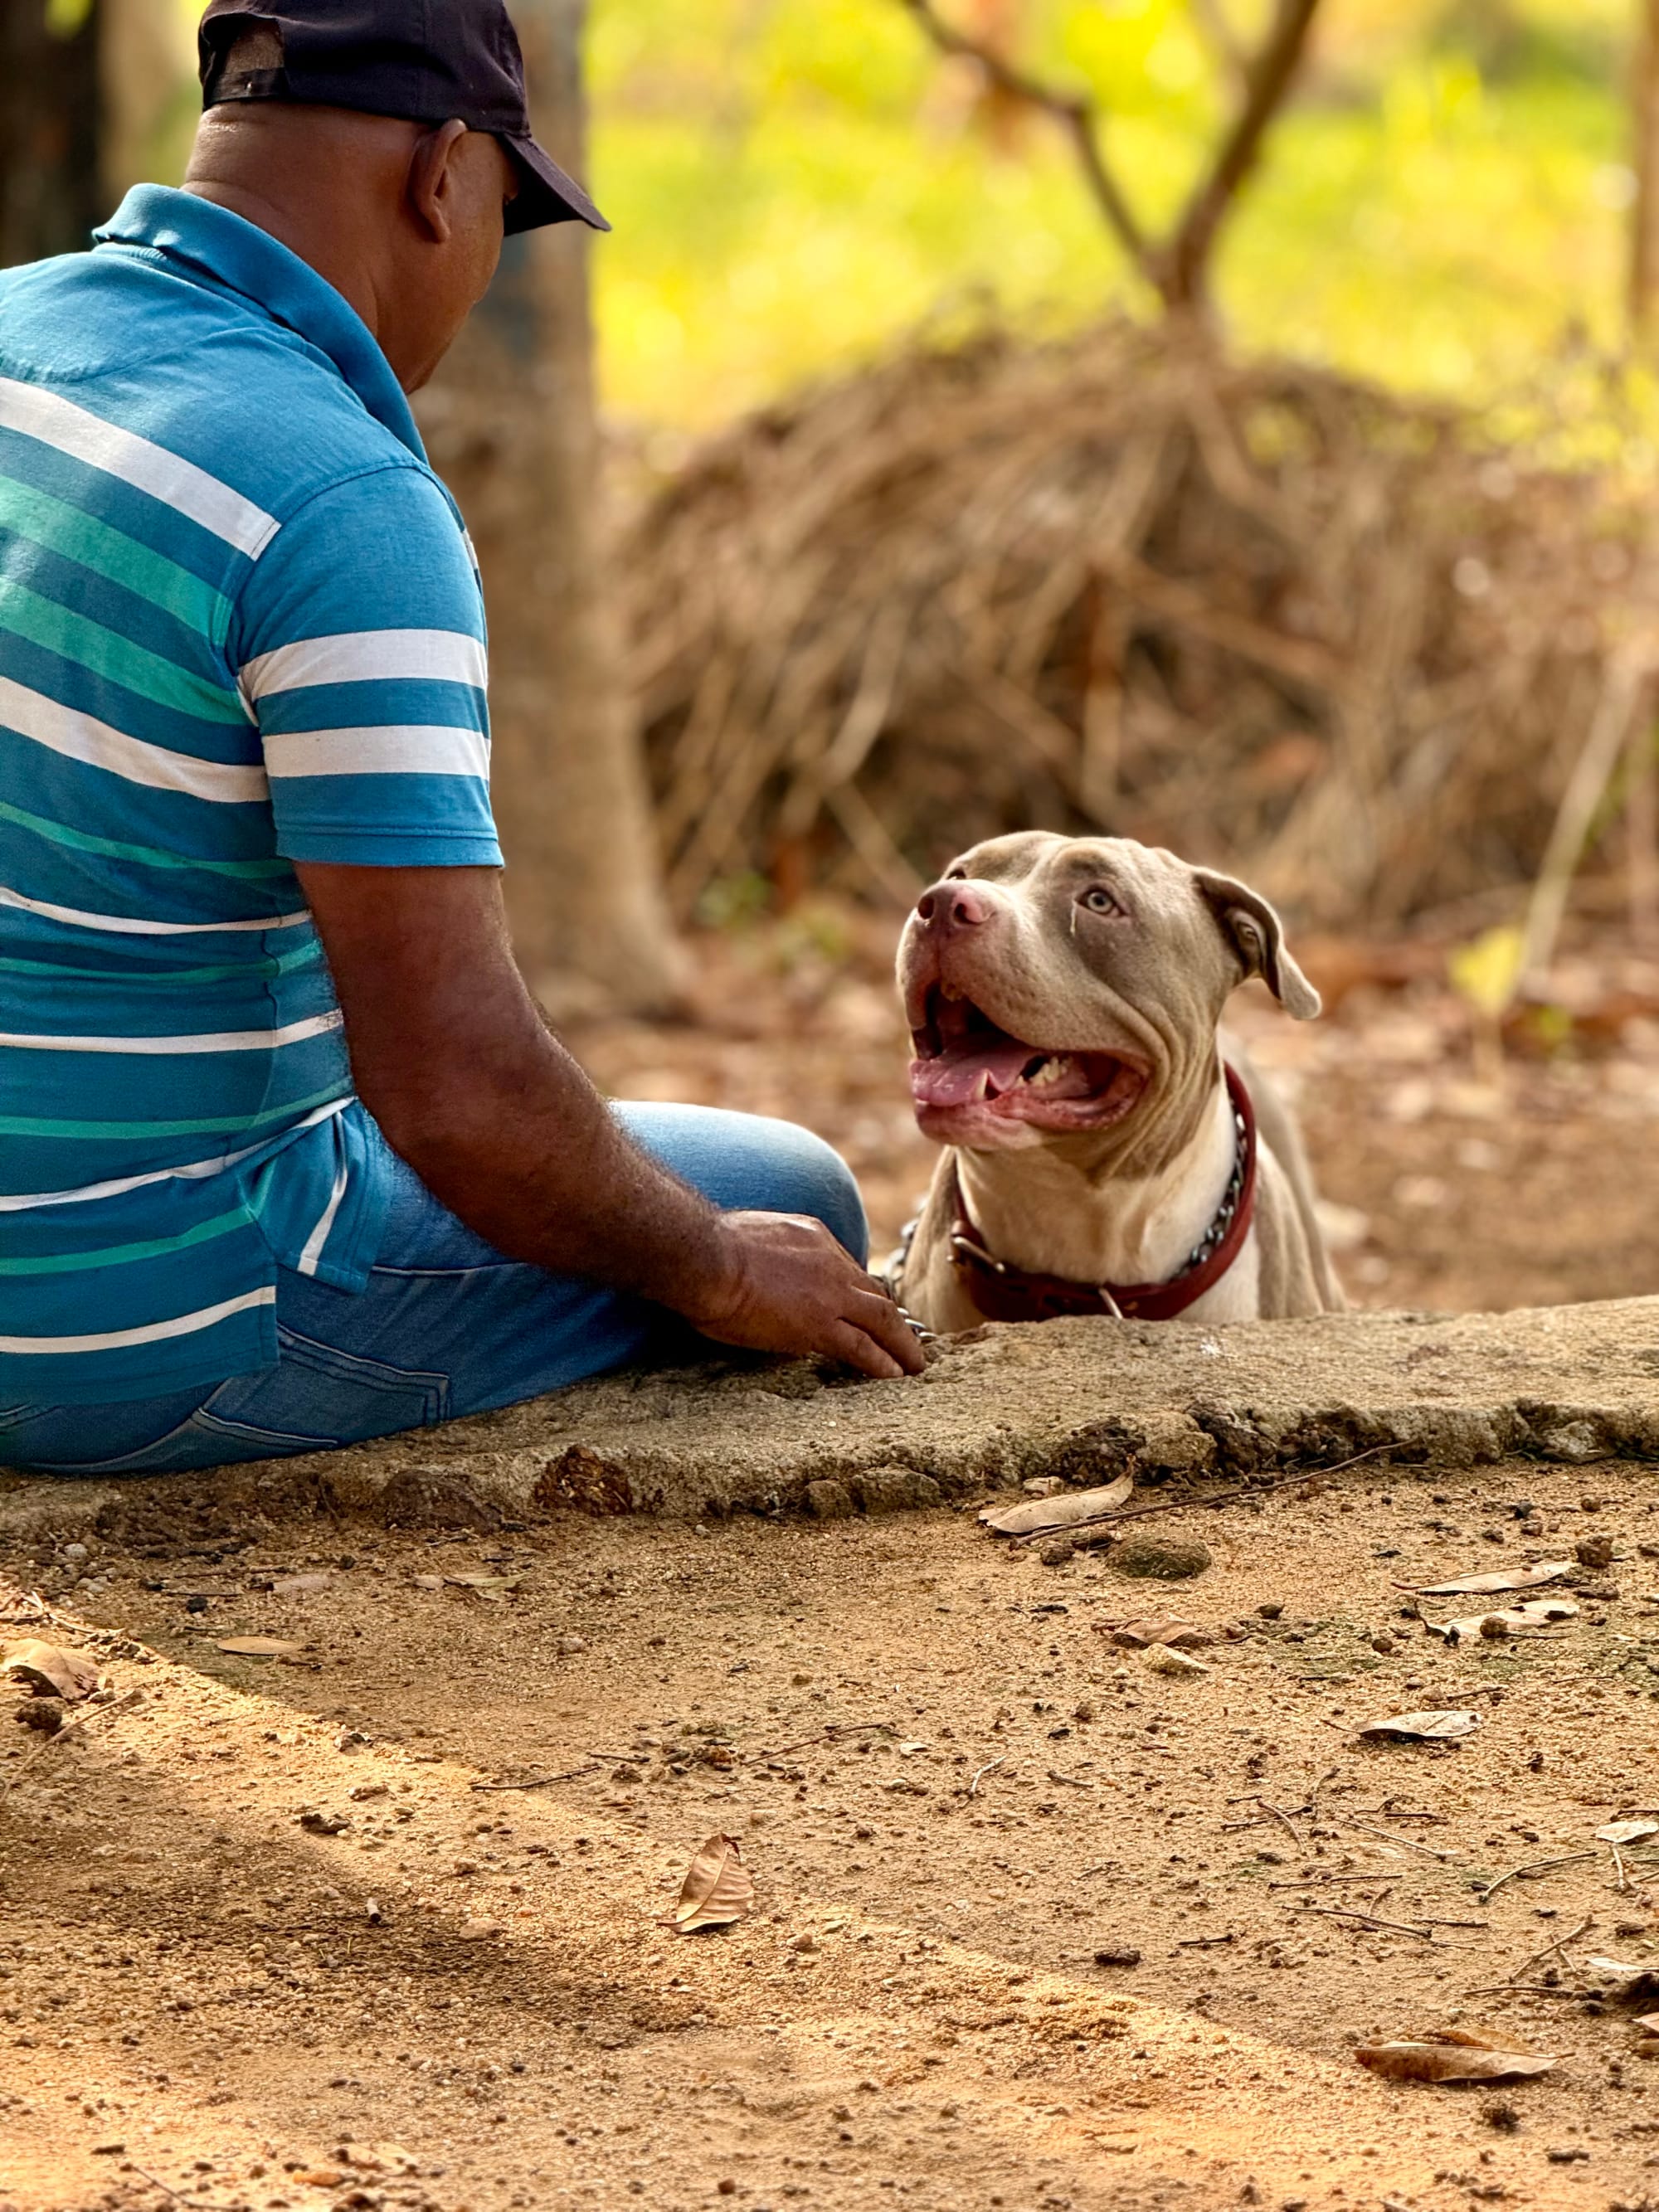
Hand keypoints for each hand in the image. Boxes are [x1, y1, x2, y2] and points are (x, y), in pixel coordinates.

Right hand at [682, 1212, 927, 1380]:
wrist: (703, 1256)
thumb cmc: (705, 1250)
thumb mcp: (751, 1238)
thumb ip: (770, 1256)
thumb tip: (764, 1276)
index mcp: (811, 1236)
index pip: (848, 1269)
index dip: (861, 1293)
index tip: (868, 1311)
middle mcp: (829, 1259)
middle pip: (873, 1292)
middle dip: (894, 1318)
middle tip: (908, 1340)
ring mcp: (828, 1292)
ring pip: (881, 1319)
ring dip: (902, 1343)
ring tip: (915, 1365)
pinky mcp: (819, 1324)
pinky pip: (862, 1347)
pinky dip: (883, 1362)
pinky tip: (895, 1376)